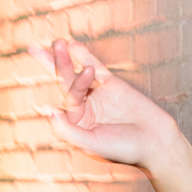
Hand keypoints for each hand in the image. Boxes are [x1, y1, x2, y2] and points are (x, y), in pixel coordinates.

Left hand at [29, 38, 182, 171]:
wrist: (157, 144)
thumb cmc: (124, 149)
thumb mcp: (92, 144)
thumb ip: (66, 129)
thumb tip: (46, 108)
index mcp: (75, 126)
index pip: (64, 104)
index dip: (70, 92)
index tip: (76, 90)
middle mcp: (83, 109)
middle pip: (63, 84)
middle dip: (53, 66)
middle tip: (34, 48)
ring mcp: (97, 96)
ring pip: (77, 74)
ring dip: (65, 59)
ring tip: (57, 42)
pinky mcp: (113, 85)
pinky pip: (96, 67)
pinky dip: (85, 56)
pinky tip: (73, 45)